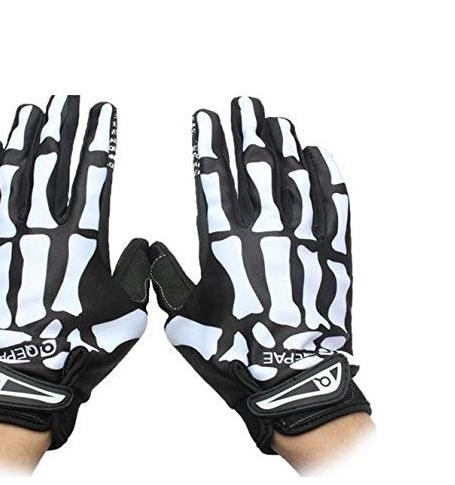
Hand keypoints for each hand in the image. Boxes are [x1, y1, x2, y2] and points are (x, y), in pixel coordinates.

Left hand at [0, 96, 149, 449]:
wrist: (24, 376)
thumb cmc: (80, 347)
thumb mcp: (127, 313)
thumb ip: (135, 272)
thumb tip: (137, 245)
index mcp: (83, 240)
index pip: (95, 173)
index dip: (100, 137)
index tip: (103, 110)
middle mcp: (43, 230)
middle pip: (52, 163)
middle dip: (62, 126)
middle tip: (67, 99)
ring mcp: (6, 238)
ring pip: (15, 174)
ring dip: (25, 139)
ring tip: (31, 111)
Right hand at [150, 97, 370, 454]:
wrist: (292, 382)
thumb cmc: (233, 354)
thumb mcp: (185, 321)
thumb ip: (167, 281)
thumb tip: (152, 252)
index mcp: (223, 244)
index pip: (212, 179)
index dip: (208, 144)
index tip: (205, 117)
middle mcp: (264, 232)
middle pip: (255, 166)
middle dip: (246, 129)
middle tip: (243, 102)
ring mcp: (302, 239)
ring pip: (294, 176)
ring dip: (284, 144)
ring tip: (276, 120)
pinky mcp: (332, 254)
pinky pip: (332, 204)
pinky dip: (326, 176)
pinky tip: (319, 155)